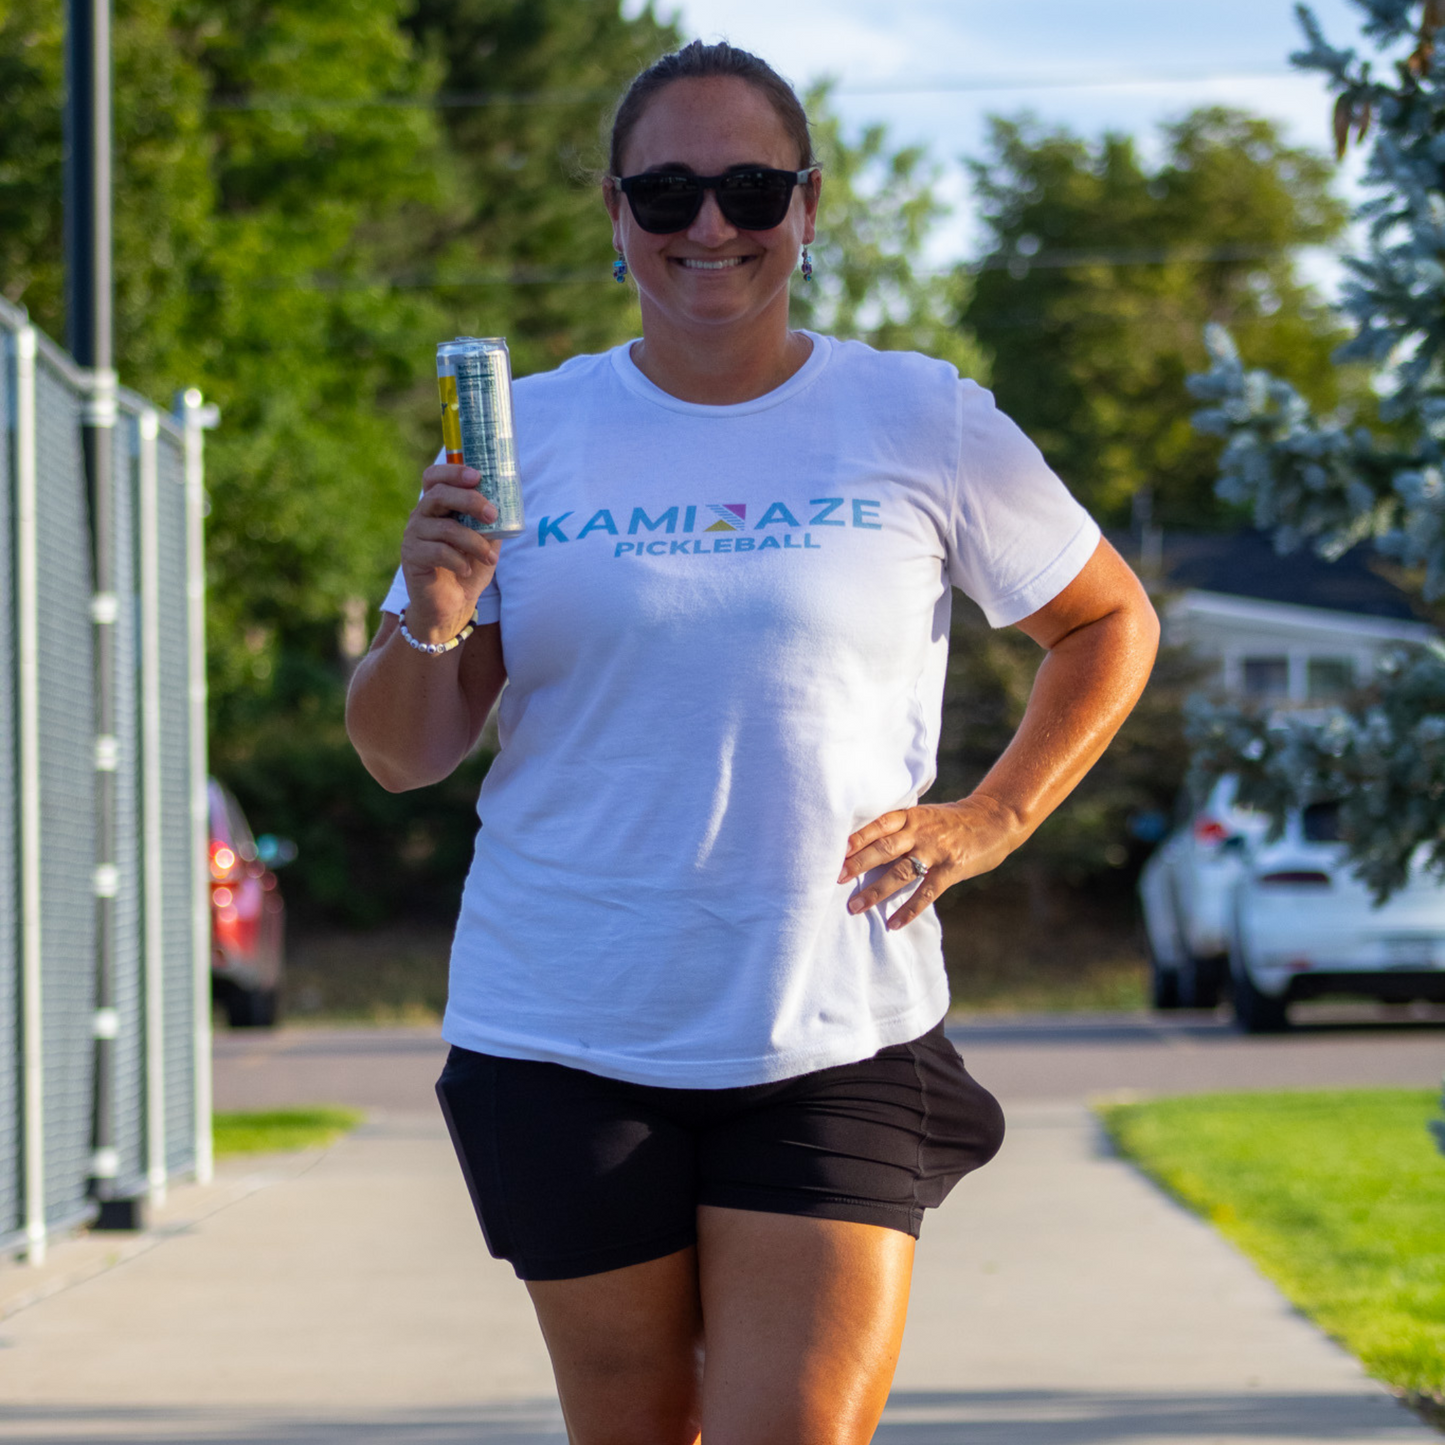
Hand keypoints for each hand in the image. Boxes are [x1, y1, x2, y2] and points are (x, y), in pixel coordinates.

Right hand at [399, 463, 503, 643]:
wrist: (453, 604)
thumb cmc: (469, 567)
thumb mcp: (486, 541)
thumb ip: (491, 521)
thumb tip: (508, 503)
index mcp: (438, 506)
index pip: (435, 476)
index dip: (453, 471)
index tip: (477, 476)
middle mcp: (421, 515)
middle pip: (439, 494)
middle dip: (470, 501)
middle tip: (492, 515)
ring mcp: (413, 535)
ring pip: (445, 528)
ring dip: (474, 542)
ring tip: (490, 558)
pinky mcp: (412, 557)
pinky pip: (437, 552)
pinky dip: (459, 561)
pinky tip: (467, 570)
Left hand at [837, 795, 1023, 929]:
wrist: (994, 819)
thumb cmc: (950, 821)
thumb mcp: (923, 816)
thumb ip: (898, 828)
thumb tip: (860, 846)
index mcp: (910, 816)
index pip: (876, 826)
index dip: (855, 838)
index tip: (833, 851)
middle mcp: (920, 831)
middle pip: (883, 849)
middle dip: (857, 864)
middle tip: (835, 879)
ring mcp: (936, 851)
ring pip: (900, 872)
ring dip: (876, 891)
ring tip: (855, 907)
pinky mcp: (951, 869)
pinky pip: (926, 893)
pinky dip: (909, 910)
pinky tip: (893, 924)